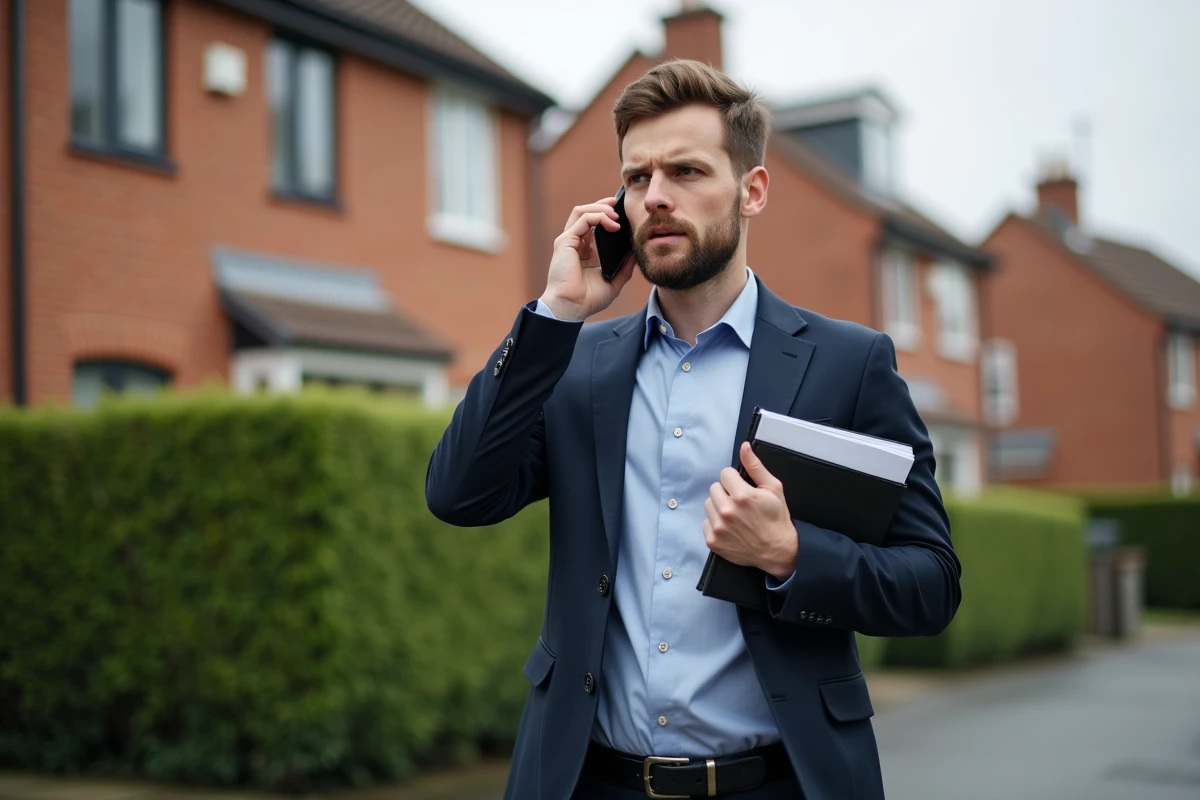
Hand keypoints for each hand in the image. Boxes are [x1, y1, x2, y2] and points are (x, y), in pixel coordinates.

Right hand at [539, 198, 636, 321]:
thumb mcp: (614, 282)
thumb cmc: (588, 299)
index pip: (592, 224)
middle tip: (618, 206)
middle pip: (585, 213)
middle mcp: (575, 243)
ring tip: (615, 217)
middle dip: (603, 206)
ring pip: (582, 211)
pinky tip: (612, 224)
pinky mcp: (565, 241)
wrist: (572, 307)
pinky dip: (598, 216)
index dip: (605, 215)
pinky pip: (582, 219)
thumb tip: (636, 254)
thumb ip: (625, 267)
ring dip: (601, 209)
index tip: (621, 215)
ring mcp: (568, 241)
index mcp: (584, 251)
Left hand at [703, 442, 798, 580]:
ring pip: (709, 504)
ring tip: (735, 515)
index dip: (735, 480)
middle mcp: (727, 511)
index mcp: (742, 495)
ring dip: (719, 506)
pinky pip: (706, 522)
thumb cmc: (777, 518)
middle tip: (740, 502)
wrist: (777, 551)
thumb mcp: (773, 488)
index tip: (743, 488)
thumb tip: (744, 446)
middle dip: (726, 492)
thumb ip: (755, 466)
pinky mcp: (713, 541)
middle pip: (714, 488)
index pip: (724, 474)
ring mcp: (718, 528)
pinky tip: (730, 527)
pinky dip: (715, 523)